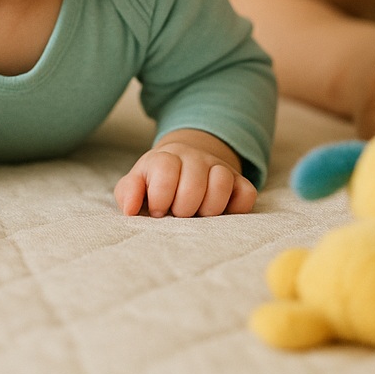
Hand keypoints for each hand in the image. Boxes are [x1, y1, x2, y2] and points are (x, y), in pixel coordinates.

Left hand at [115, 129, 256, 217]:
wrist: (185, 163)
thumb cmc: (156, 183)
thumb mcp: (136, 184)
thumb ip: (128, 193)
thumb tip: (131, 209)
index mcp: (166, 158)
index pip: (166, 171)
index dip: (160, 197)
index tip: (158, 210)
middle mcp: (194, 158)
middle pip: (194, 183)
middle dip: (183, 208)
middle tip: (178, 214)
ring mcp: (219, 167)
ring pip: (222, 182)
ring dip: (209, 208)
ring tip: (199, 215)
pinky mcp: (239, 181)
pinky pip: (247, 194)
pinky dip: (237, 208)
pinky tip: (222, 213)